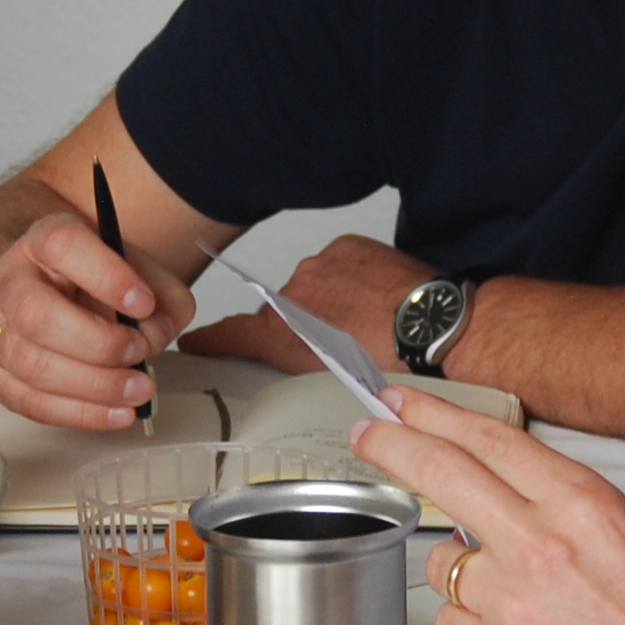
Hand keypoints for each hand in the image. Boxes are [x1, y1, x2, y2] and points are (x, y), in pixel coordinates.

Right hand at [0, 210, 198, 430]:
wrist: (52, 293)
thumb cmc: (93, 281)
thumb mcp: (138, 270)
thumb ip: (162, 296)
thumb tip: (153, 335)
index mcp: (43, 240)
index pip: (63, 246)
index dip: (105, 276)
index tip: (143, 302)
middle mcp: (11, 280)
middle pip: (36, 314)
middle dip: (98, 344)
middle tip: (139, 352)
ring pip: (30, 364)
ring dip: (93, 386)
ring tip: (136, 389)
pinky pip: (29, 402)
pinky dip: (79, 414)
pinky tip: (115, 412)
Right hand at [185, 234, 432, 374]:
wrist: (428, 327)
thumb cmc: (388, 358)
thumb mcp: (329, 377)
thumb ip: (299, 360)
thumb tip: (298, 355)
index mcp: (282, 334)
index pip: (233, 333)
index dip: (211, 338)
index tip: (195, 341)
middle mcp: (291, 296)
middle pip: (283, 309)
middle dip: (303, 321)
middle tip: (337, 340)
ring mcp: (316, 267)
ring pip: (313, 283)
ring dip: (330, 296)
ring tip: (362, 317)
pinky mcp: (343, 247)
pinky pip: (337, 261)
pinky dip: (349, 274)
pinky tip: (371, 293)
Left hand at [349, 388, 624, 624]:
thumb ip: (581, 512)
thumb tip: (536, 495)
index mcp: (582, 507)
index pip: (489, 440)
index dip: (435, 415)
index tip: (404, 404)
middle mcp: (539, 548)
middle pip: (441, 474)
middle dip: (392, 445)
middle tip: (369, 434)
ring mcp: (511, 606)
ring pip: (444, 566)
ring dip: (460, 566)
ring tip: (517, 593)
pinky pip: (456, 624)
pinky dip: (474, 623)